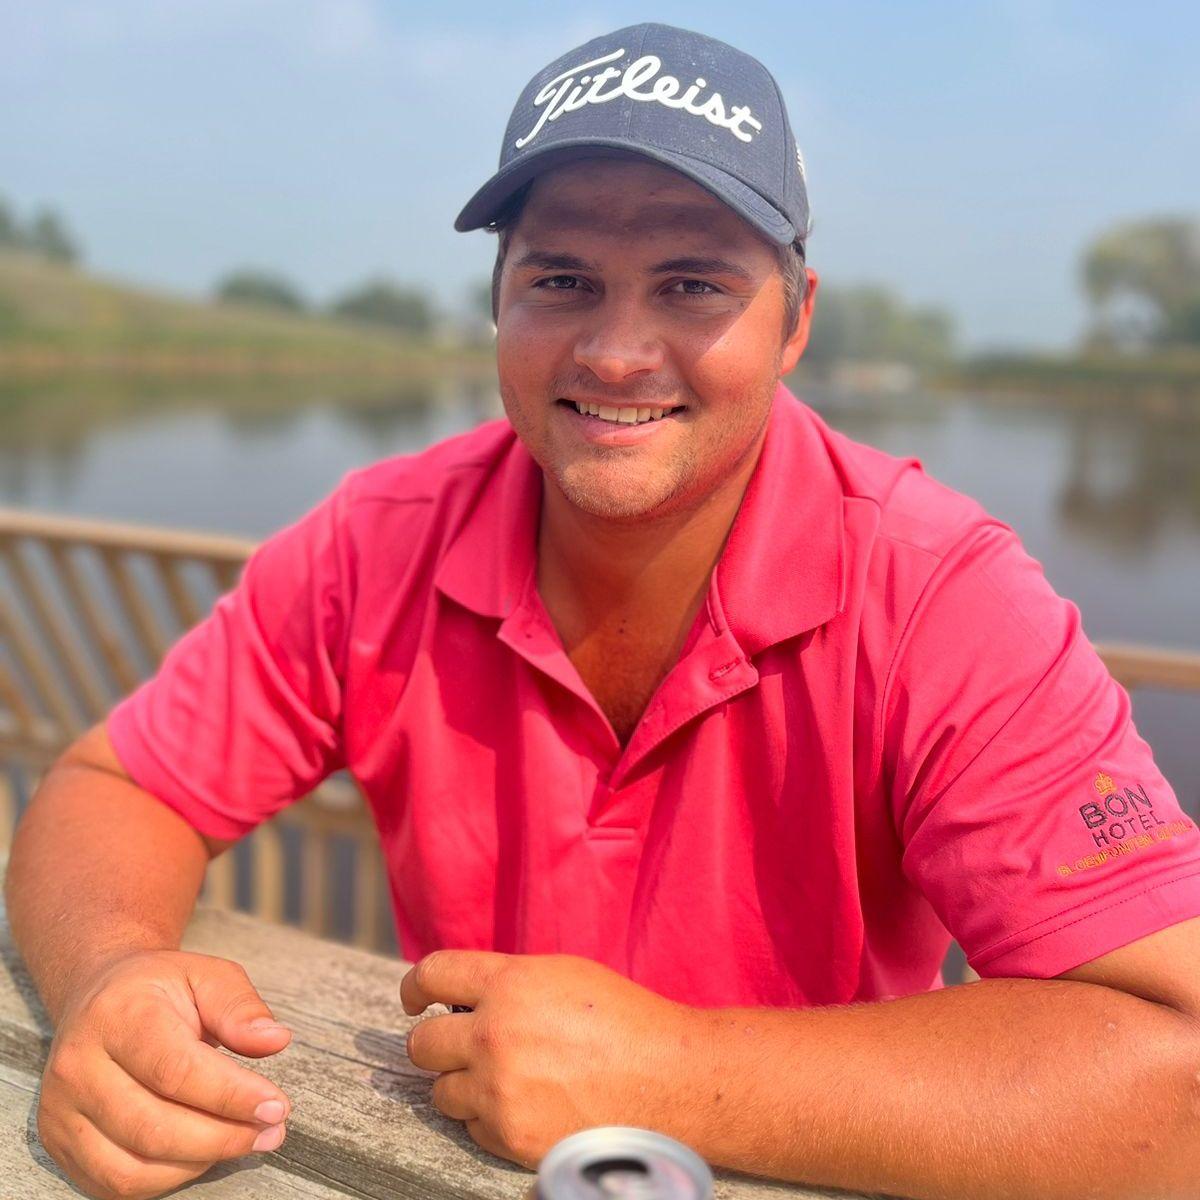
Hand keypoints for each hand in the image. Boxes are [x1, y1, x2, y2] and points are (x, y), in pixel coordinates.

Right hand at [38, 949, 293, 1199]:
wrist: (99, 996)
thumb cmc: (160, 990)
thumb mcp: (207, 976)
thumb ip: (241, 1008)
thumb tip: (276, 1040)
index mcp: (117, 1016)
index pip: (176, 1070)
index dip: (231, 1096)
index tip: (276, 1106)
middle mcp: (79, 1067)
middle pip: (153, 1128)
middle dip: (223, 1138)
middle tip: (271, 1131)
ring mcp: (61, 1111)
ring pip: (133, 1168)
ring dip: (199, 1163)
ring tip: (245, 1140)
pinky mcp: (60, 1143)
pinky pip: (115, 1185)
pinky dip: (167, 1178)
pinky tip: (202, 1152)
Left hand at [401, 951, 697, 1167]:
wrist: (668, 1077)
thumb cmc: (622, 1018)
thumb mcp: (561, 974)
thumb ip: (507, 981)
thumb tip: (462, 996)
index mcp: (508, 984)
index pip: (431, 975)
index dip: (415, 987)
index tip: (415, 998)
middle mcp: (493, 1036)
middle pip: (420, 1043)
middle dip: (435, 1042)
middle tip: (457, 1044)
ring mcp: (499, 1090)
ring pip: (440, 1091)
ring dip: (462, 1084)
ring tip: (502, 1078)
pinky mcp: (510, 1136)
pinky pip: (472, 1126)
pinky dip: (489, 1117)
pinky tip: (526, 1103)